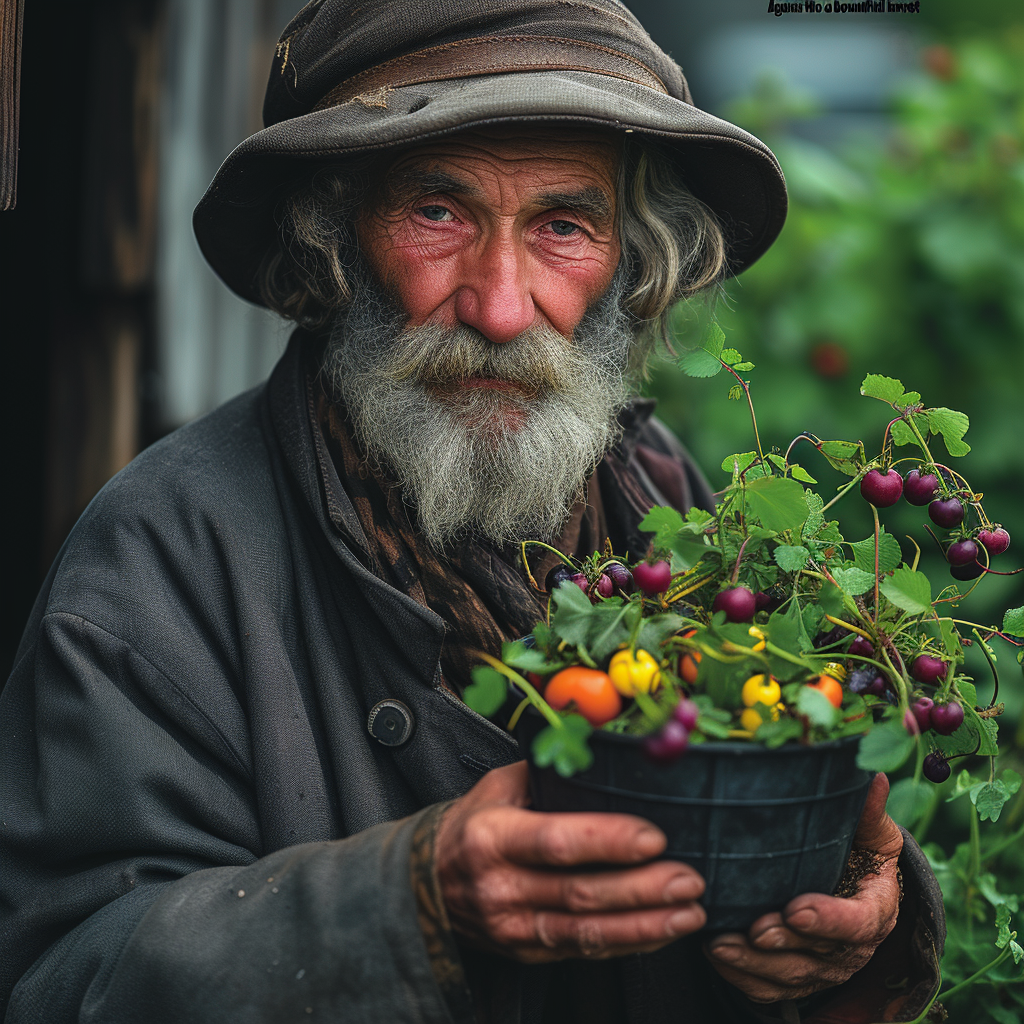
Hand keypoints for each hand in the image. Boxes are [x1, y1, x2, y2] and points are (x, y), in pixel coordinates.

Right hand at [435, 761, 705, 962]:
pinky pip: (583, 952)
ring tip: (688, 910)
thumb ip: (550, 771)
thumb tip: (608, 750)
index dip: (609, 841)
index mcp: (492, 836)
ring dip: (645, 925)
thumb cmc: (473, 823)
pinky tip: (661, 931)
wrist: (427, 880)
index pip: (557, 840)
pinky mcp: (525, 952)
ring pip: (586, 932)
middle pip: (579, 893)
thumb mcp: (499, 786)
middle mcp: (500, 887)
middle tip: (689, 877)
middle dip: (642, 889)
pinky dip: (627, 944)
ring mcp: (512, 928)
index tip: (655, 837)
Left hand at [704, 773, 902, 1002]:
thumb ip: (869, 811)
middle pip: (818, 956)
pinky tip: (717, 958)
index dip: (828, 920)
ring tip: (720, 944)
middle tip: (753, 929)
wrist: (854, 889)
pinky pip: (770, 989)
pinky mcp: (798, 979)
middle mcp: (852, 949)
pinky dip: (743, 979)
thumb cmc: (860, 854)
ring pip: (790, 977)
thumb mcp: (873, 833)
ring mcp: (823, 968)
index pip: (857, 924)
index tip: (796, 908)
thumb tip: (875, 777)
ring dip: (754, 965)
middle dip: (783, 944)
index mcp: (875, 911)